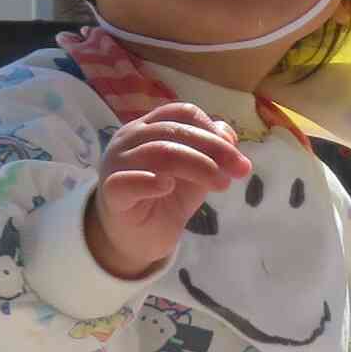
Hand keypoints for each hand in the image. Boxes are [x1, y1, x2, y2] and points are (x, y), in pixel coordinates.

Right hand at [87, 102, 249, 278]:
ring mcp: (116, 164)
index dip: (211, 129)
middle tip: (240, 170)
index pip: (180, 113)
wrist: (138, 238)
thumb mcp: (196, 173)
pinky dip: (148, 181)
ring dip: (197, 165)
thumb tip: (228, 133)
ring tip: (221, 183)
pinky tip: (168, 186)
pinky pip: (125, 182)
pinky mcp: (111, 193)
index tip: (236, 153)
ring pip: (157, 152)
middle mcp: (128, 139)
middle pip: (173, 131)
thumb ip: (211, 152)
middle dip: (214, 148)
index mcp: (148, 128)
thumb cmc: (165, 199)